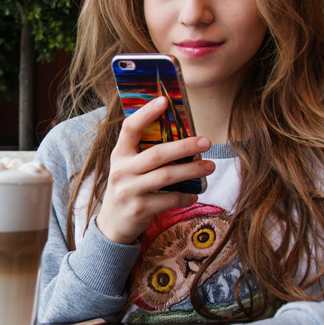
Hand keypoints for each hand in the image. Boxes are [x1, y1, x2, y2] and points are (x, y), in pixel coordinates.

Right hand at [96, 96, 214, 244]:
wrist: (113, 223)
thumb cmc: (128, 187)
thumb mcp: (129, 167)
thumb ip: (145, 152)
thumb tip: (182, 134)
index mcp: (119, 154)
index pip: (129, 128)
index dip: (146, 113)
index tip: (165, 101)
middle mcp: (122, 171)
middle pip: (156, 154)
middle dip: (184, 146)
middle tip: (206, 141)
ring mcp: (129, 191)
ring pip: (166, 176)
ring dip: (192, 170)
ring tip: (210, 166)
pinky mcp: (140, 209)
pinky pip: (169, 200)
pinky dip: (185, 197)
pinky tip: (194, 194)